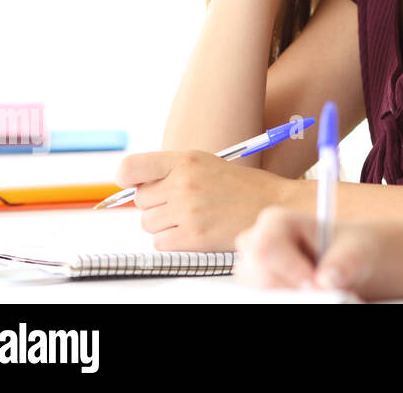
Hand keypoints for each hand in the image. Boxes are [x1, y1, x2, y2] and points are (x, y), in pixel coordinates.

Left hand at [114, 150, 296, 251]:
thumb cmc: (242, 186)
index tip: (135, 185)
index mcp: (187, 160)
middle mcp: (184, 183)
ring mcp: (188, 210)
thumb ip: (172, 171)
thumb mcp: (207, 165)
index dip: (128, 179)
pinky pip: (160, 242)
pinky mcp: (193, 236)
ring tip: (193, 218)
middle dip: (157, 204)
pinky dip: (173, 240)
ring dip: (165, 224)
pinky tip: (195, 231)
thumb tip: (133, 188)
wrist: (275, 205)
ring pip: (148, 223)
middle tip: (183, 204)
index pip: (130, 168)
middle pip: (140, 201)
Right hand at [233, 206, 393, 298]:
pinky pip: (262, 302)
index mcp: (276, 222)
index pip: (266, 248)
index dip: (290, 270)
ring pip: (259, 294)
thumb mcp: (356, 252)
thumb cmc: (350, 251)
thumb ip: (344, 263)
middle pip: (259, 276)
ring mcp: (250, 269)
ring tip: (316, 290)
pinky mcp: (255, 290)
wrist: (348, 264)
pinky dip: (285, 302)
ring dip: (289, 298)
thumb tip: (326, 280)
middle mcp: (255, 243)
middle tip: (319, 292)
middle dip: (291, 290)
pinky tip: (304, 297)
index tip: (316, 283)